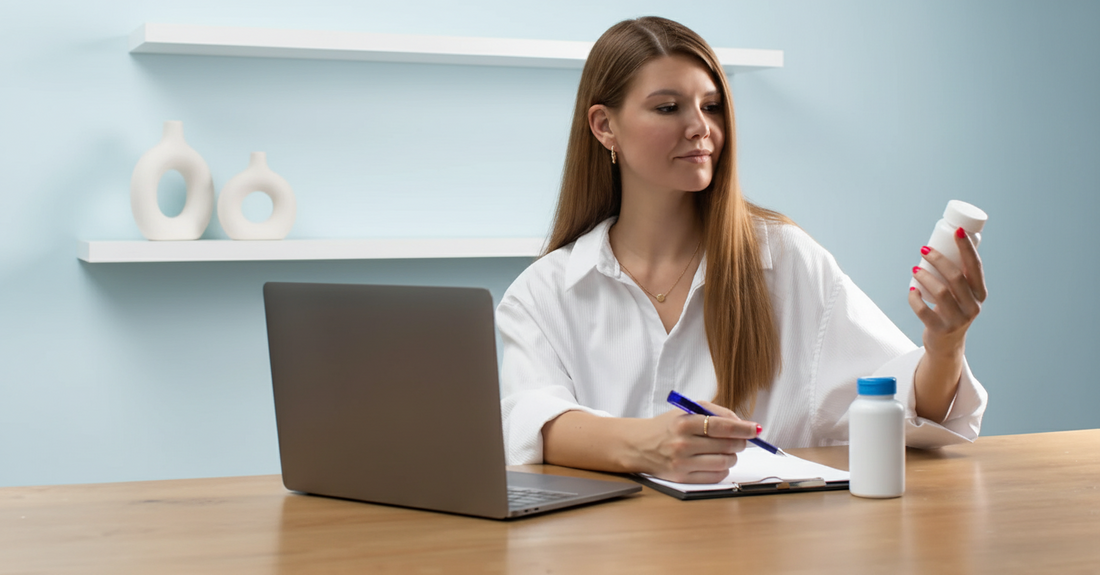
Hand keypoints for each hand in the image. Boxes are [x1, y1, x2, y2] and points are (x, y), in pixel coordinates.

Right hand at [635, 400, 758, 483]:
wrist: (639, 446)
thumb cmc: (667, 427)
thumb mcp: (686, 410)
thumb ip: (714, 412)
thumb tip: (741, 423)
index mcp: (684, 423)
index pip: (722, 426)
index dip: (743, 428)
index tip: (756, 428)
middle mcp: (683, 444)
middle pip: (727, 445)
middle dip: (740, 441)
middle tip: (740, 439)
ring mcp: (683, 463)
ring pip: (725, 462)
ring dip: (732, 455)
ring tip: (727, 450)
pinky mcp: (683, 479)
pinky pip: (716, 476)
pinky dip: (723, 468)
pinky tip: (718, 461)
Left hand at [909, 228, 987, 356]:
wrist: (947, 344)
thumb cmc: (952, 310)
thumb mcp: (962, 294)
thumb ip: (958, 276)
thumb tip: (945, 243)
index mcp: (980, 293)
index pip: (975, 267)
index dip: (967, 248)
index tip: (956, 231)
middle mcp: (973, 306)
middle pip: (956, 277)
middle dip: (939, 260)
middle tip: (924, 249)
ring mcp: (957, 320)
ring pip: (940, 293)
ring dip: (925, 277)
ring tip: (914, 269)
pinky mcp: (941, 330)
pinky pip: (924, 311)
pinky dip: (914, 299)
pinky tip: (911, 290)